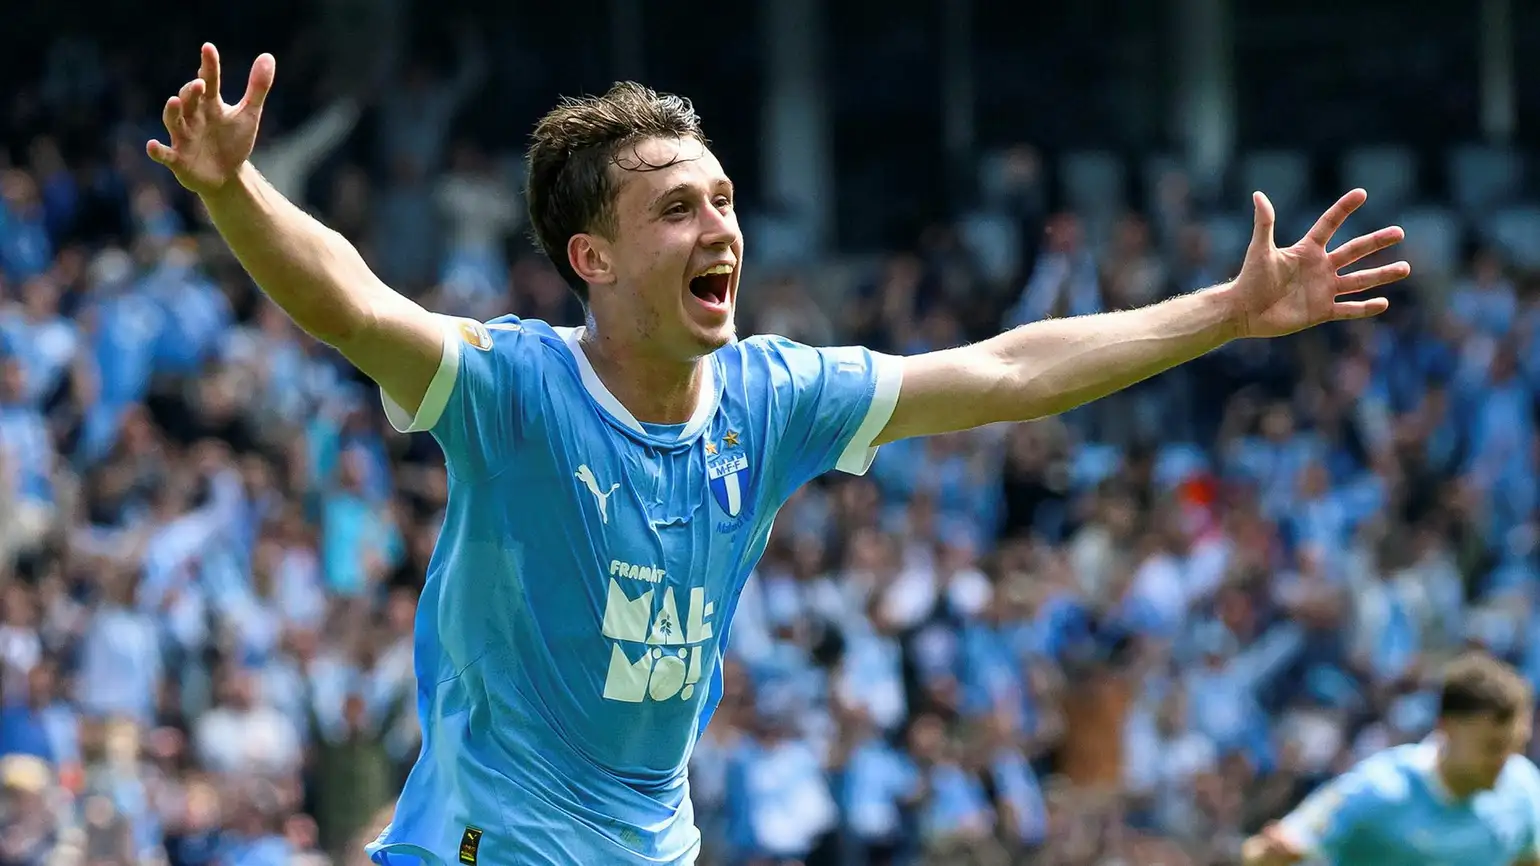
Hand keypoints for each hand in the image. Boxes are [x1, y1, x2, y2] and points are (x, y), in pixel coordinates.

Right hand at [147, 44, 274, 196]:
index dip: (208, 65)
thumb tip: (268, 56)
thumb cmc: (233, 141)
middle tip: (200, 83)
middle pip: (189, 100)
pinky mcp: (178, 160)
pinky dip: (157, 150)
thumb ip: (257, 88)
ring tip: (174, 101)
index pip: (209, 80)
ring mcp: (183, 137)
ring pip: (173, 121)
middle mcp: (193, 117)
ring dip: (172, 111)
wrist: (226, 176)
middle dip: (192, 92)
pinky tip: (151, 145)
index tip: (208, 48)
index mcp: (210, 105)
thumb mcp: (249, 115)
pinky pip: (165, 154)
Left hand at [1228, 188, 1410, 338]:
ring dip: (1381, 274)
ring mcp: (1324, 289)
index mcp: (1307, 250)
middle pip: (1354, 251)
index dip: (1343, 209)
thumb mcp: (1260, 250)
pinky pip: (1348, 309)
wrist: (1243, 311)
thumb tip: (1258, 194)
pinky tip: (1384, 302)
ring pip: (1359, 280)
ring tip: (1405, 268)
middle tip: (1400, 232)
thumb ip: (1264, 223)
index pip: (1329, 224)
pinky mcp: (1322, 311)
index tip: (1361, 193)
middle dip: (1377, 242)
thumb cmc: (1250, 278)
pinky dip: (1365, 308)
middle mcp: (1320, 267)